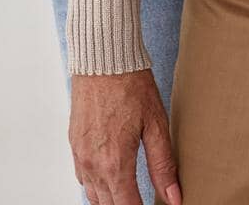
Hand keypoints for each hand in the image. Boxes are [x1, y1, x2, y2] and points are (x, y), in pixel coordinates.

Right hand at [70, 68, 181, 204]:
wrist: (103, 58)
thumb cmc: (131, 85)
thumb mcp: (156, 124)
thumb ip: (163, 165)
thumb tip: (174, 197)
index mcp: (114, 163)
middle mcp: (93, 164)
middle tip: (142, 200)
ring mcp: (80, 155)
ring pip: (93, 196)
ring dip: (110, 199)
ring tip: (128, 194)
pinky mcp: (74, 144)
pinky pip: (82, 178)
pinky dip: (95, 185)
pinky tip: (109, 177)